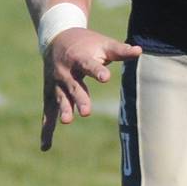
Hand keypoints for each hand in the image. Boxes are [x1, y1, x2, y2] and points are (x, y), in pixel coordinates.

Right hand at [41, 27, 141, 151]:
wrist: (56, 39)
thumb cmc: (87, 43)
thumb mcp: (103, 44)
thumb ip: (120, 50)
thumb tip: (140, 50)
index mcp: (79, 58)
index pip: (89, 65)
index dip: (97, 71)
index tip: (106, 77)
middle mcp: (65, 73)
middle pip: (74, 87)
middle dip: (80, 99)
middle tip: (87, 112)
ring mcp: (56, 85)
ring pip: (60, 99)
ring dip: (64, 110)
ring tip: (67, 121)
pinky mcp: (50, 94)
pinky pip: (47, 113)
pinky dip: (46, 129)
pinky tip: (46, 146)